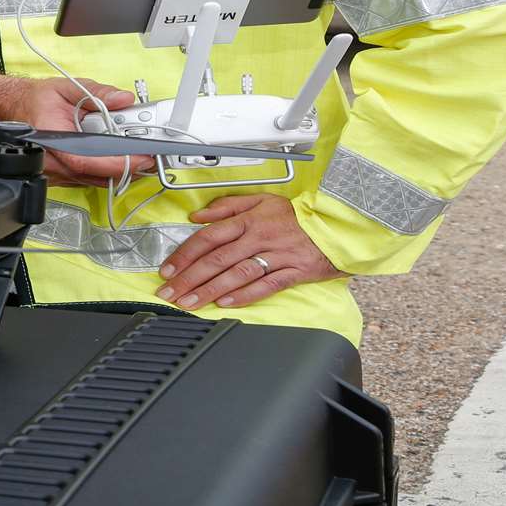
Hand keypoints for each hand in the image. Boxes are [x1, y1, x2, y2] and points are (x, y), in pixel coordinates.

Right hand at [0, 76, 146, 187]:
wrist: (14, 110)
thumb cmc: (36, 101)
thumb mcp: (65, 87)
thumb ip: (96, 92)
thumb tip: (122, 99)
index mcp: (51, 138)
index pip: (87, 159)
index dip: (117, 162)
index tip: (142, 158)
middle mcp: (52, 161)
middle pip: (96, 174)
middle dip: (127, 166)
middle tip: (152, 156)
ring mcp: (56, 174)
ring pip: (95, 180)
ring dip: (119, 170)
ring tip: (139, 154)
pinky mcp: (63, 178)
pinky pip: (89, 180)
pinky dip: (107, 171)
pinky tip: (120, 159)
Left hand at [155, 194, 344, 309]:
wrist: (339, 223)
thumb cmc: (297, 214)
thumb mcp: (261, 200)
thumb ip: (227, 206)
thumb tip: (197, 215)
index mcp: (247, 220)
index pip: (207, 237)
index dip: (184, 254)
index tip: (167, 269)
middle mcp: (258, 237)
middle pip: (216, 259)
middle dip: (188, 278)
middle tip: (169, 292)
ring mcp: (276, 255)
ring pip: (236, 275)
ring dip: (209, 290)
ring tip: (189, 303)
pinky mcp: (293, 271)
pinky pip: (265, 285)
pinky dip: (244, 295)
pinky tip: (225, 304)